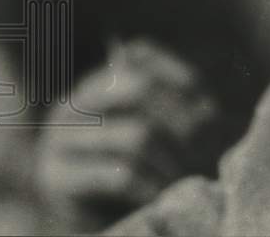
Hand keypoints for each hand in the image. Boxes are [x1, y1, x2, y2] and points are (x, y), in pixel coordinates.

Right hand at [35, 39, 221, 232]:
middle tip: (207, 146)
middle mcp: (75, 100)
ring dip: (174, 159)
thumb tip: (207, 110)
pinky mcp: (58, 177)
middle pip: (141, 87)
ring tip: (190, 176)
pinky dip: (153, 185)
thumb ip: (173, 105)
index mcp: (97, 80)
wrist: (86, 215)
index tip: (211, 107)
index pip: (141, 53)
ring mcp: (60, 137)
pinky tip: (164, 194)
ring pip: (138, 135)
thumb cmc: (127, 165)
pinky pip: (121, 175)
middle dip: (184, 117)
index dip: (182, 75)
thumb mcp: (150, 128)